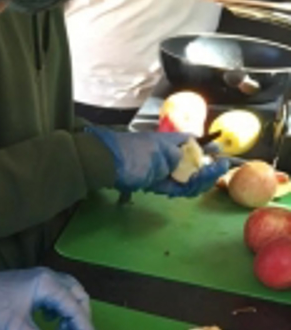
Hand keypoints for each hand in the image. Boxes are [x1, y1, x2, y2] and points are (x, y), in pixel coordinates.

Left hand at [0, 267, 104, 329]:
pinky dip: (60, 312)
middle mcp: (47, 277)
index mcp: (47, 285)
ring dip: (72, 319)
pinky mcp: (30, 284)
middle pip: (78, 299)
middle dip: (82, 325)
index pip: (76, 311)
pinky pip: (56, 296)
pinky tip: (53, 327)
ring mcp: (38, 278)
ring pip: (68, 297)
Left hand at [89, 127, 228, 196]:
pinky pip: (176, 187)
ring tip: (209, 176)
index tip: (220, 152)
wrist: (109, 165)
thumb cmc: (137, 154)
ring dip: (200, 179)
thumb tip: (193, 162)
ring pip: (186, 178)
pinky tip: (196, 184)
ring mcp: (161, 171)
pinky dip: (187, 187)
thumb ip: (181, 158)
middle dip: (207, 167)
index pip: (194, 143)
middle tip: (219, 167)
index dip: (207, 148)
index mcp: (172, 142)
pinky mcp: (155, 184)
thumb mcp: (163, 153)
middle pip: (193, 164)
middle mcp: (168, 156)